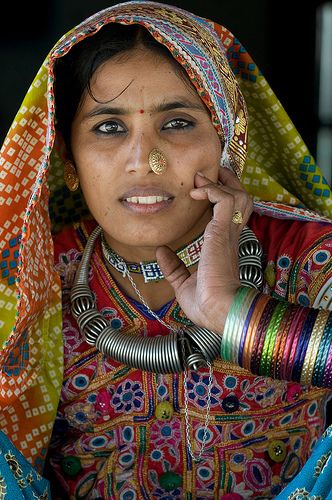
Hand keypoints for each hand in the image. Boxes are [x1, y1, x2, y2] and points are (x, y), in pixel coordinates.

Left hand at [156, 168, 252, 332]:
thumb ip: (174, 266)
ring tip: (200, 182)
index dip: (220, 197)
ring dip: (220, 184)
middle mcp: (230, 236)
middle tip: (204, 176)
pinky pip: (225, 200)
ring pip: (239, 195)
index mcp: (223, 246)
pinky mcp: (223, 232)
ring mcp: (229, 233)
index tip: (202, 189)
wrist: (218, 311)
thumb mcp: (183, 282)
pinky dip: (212, 191)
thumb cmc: (207, 304)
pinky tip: (196, 194)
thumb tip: (160, 253)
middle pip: (241, 198)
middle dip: (226, 182)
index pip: (229, 214)